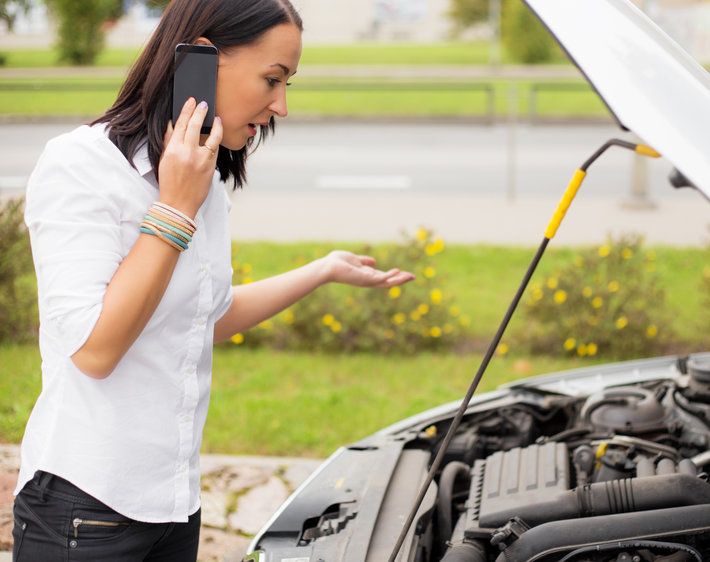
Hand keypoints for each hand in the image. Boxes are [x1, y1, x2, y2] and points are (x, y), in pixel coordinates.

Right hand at [157, 97, 222, 217]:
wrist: (179, 204)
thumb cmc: (169, 182)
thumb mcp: (163, 160)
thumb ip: (168, 141)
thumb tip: (172, 124)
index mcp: (172, 150)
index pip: (180, 124)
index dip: (186, 110)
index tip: (191, 101)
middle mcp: (187, 152)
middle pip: (195, 126)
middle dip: (200, 112)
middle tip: (204, 103)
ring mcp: (200, 160)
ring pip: (211, 136)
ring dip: (215, 124)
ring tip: (216, 117)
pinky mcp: (210, 167)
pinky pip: (215, 149)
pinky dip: (216, 140)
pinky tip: (217, 134)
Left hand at [321, 250, 414, 287]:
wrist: (327, 267)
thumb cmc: (337, 263)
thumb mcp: (354, 259)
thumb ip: (364, 261)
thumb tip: (373, 262)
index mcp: (366, 275)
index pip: (384, 276)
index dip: (395, 275)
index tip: (405, 273)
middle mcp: (368, 280)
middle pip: (389, 282)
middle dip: (401, 280)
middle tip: (413, 277)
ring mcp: (367, 281)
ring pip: (387, 283)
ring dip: (399, 280)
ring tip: (410, 276)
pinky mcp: (365, 279)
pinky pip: (380, 278)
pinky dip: (389, 276)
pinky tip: (398, 271)